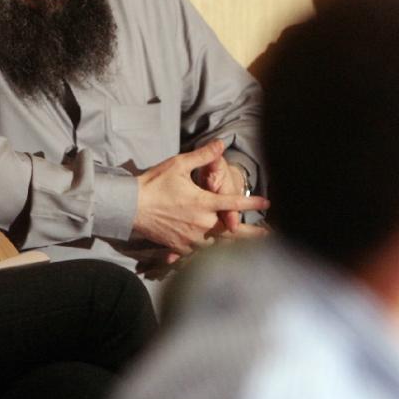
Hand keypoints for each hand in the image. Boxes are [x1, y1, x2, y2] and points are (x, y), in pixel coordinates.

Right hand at [133, 140, 268, 260]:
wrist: (130, 207)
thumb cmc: (154, 184)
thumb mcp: (178, 165)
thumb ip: (202, 156)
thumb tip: (220, 144)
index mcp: (203, 203)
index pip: (233, 204)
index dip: (252, 203)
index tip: (267, 203)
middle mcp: (201, 223)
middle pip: (232, 233)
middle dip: (252, 234)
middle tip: (268, 236)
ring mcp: (191, 238)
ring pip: (218, 245)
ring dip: (233, 244)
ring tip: (247, 246)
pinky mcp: (180, 247)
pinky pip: (201, 253)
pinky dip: (212, 253)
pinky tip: (218, 254)